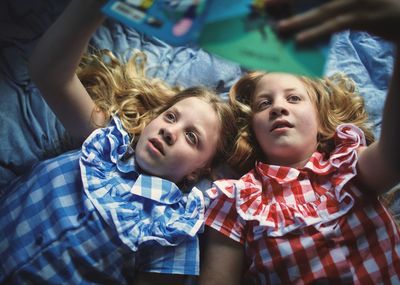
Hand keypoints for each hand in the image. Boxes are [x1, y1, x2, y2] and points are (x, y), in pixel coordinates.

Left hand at [272, 0, 399, 43]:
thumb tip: (301, 22)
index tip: (271, 0)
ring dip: (299, 21)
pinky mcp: (364, 16)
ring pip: (322, 10)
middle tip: (267, 6)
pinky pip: (335, 25)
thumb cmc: (375, 7)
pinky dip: (316, 33)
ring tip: (279, 29)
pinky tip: (300, 41)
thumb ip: (328, 7)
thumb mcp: (349, 2)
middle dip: (289, 0)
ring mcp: (357, 0)